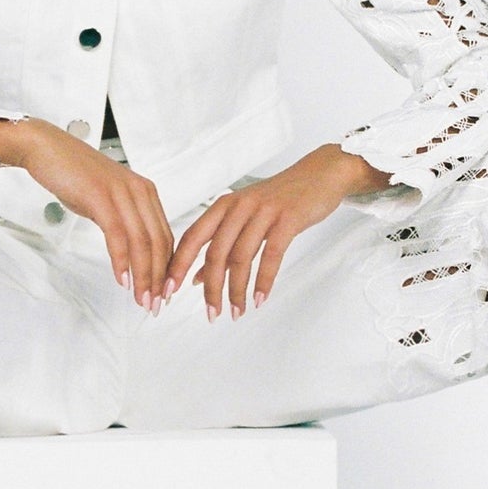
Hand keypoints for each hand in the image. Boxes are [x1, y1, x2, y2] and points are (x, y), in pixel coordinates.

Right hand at [8, 119, 174, 310]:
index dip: (167, 267)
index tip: (164, 291)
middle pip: (159, 242)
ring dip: (144, 275)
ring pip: (142, 242)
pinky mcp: (102, 197)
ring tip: (142, 299)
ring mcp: (122, 193)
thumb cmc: (73, 174)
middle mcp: (140, 191)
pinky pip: (118, 235)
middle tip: (156, 304)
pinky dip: (122, 261)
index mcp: (145, 192)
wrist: (47, 149)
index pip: (165, 236)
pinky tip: (122, 279)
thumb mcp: (106, 199)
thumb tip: (131, 250)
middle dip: (160, 278)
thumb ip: (123, 220)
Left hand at [164, 144, 374, 319]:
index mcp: (223, 206)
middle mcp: (238, 206)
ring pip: (241, 257)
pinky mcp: (287, 219)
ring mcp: (263, 211)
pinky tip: (260, 299)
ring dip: (237, 290)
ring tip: (236, 312)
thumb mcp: (245, 217)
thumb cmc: (280, 200)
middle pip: (215, 253)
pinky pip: (271, 255)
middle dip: (210, 289)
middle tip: (211, 314)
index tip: (167, 291)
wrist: (320, 174)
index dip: (177, 266)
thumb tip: (197, 278)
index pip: (192, 238)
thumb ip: (221, 244)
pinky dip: (264, 281)